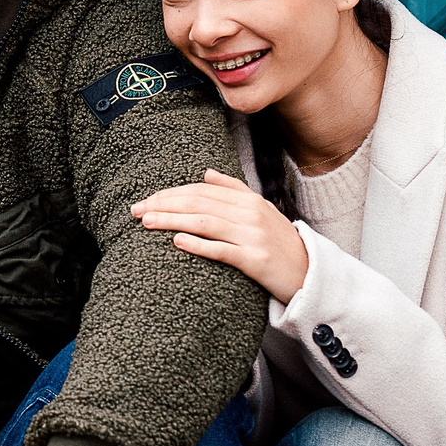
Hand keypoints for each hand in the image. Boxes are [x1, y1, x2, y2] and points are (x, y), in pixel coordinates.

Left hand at [131, 167, 310, 301]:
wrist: (309, 272)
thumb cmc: (279, 242)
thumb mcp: (261, 210)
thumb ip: (234, 190)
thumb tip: (206, 173)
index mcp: (248, 200)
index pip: (201, 191)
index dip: (171, 193)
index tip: (147, 199)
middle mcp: (250, 214)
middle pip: (198, 203)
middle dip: (163, 205)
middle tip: (136, 210)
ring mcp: (252, 236)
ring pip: (204, 223)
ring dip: (172, 221)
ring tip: (147, 222)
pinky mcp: (255, 260)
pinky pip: (221, 250)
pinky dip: (198, 244)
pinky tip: (177, 241)